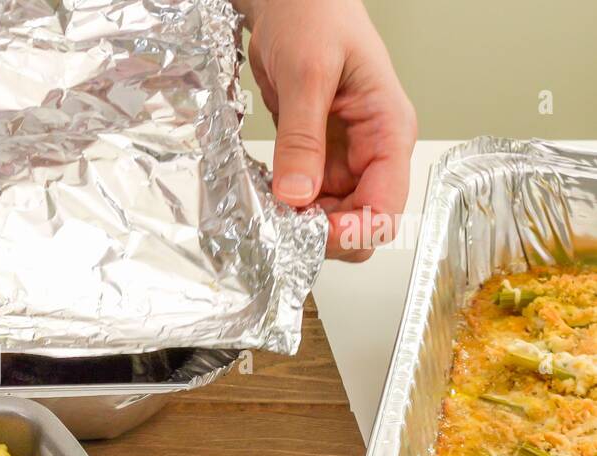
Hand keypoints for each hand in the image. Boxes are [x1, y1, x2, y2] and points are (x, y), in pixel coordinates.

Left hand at [234, 0, 416, 260]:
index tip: (310, 235)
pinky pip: (308, 196)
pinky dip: (287, 206)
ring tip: (267, 214)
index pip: (386, 205)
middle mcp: (371, 150)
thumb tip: (297, 195)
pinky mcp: (316, 155)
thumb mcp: (307, 75)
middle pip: (360, 221)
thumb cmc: (315, 16)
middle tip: (280, 229)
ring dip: (301, 224)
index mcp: (388, 130)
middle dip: (324, 234)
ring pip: (331, 215)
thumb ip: (302, 138)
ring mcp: (344, 155)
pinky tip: (266, 200)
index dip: (353, 231)